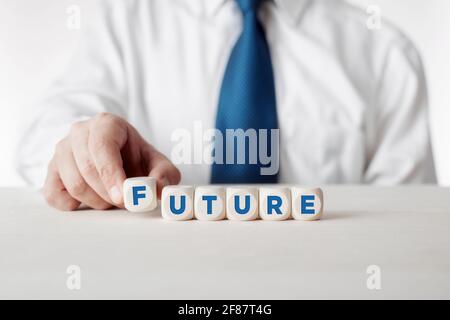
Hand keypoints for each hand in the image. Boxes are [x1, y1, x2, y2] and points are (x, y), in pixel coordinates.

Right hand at [43, 113, 180, 210]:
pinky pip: (53, 193)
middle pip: (88, 168)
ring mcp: (62, 150)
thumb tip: (159, 189)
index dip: (111, 174)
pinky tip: (90, 201)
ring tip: (112, 199)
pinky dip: (72, 204)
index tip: (123, 197)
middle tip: (125, 203)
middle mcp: (79, 132)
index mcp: (106, 123)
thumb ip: (165, 174)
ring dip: (96, 201)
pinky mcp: (51, 170)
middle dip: (109, 193)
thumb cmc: (136, 158)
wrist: (118, 155)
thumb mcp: (157, 163)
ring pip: (73, 183)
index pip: (102, 146)